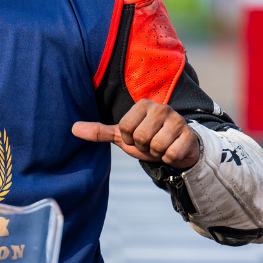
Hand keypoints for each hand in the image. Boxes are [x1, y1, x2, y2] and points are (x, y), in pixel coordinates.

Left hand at [72, 100, 198, 168]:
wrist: (177, 149)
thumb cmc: (147, 139)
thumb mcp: (122, 136)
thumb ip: (99, 132)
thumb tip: (73, 129)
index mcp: (143, 105)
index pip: (124, 128)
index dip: (128, 139)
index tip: (136, 137)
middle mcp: (161, 108)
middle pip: (140, 137)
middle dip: (143, 147)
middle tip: (150, 143)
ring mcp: (177, 120)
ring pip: (156, 146)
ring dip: (156, 153)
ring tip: (161, 146)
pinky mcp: (189, 135)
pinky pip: (171, 154)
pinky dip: (169, 158)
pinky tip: (173, 150)